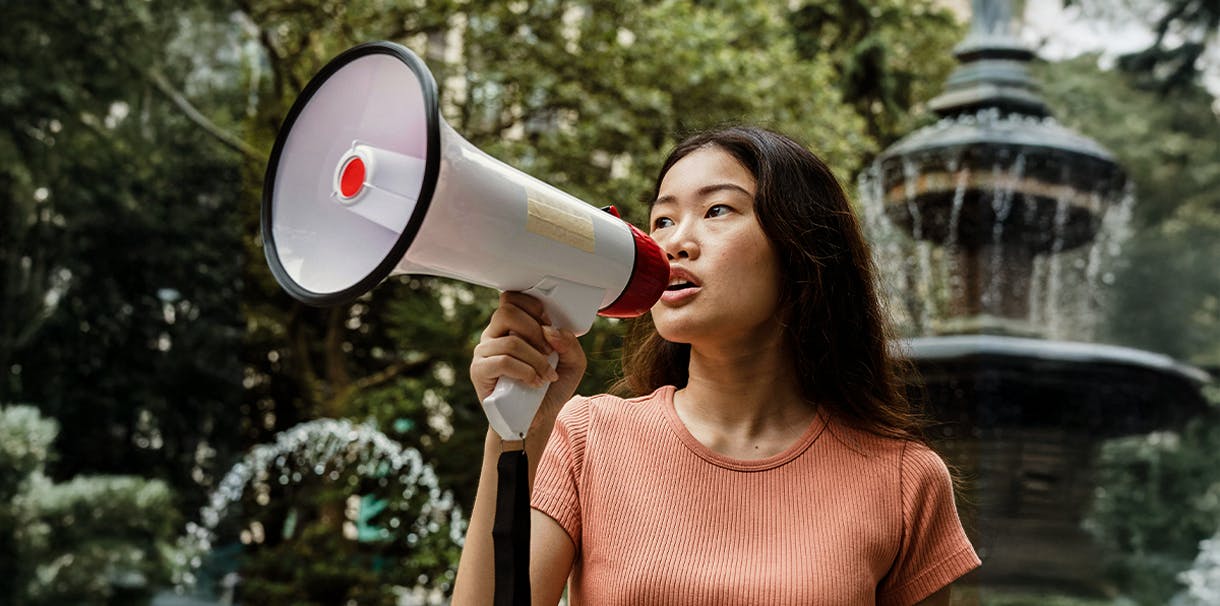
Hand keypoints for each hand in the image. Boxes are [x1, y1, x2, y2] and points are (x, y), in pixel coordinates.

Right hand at [470, 292, 586, 428]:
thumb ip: (569, 343)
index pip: (511, 297)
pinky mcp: (479, 371)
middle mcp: (495, 334)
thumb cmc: (550, 388)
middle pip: (507, 312)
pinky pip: (502, 361)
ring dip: (536, 360)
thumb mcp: (572, 363)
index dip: (532, 306)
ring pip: (510, 341)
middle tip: (549, 352)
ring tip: (546, 376)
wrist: (536, 419)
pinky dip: (525, 371)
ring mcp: (484, 352)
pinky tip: (534, 382)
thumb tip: (551, 330)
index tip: (548, 324)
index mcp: (512, 325)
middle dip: (535, 332)